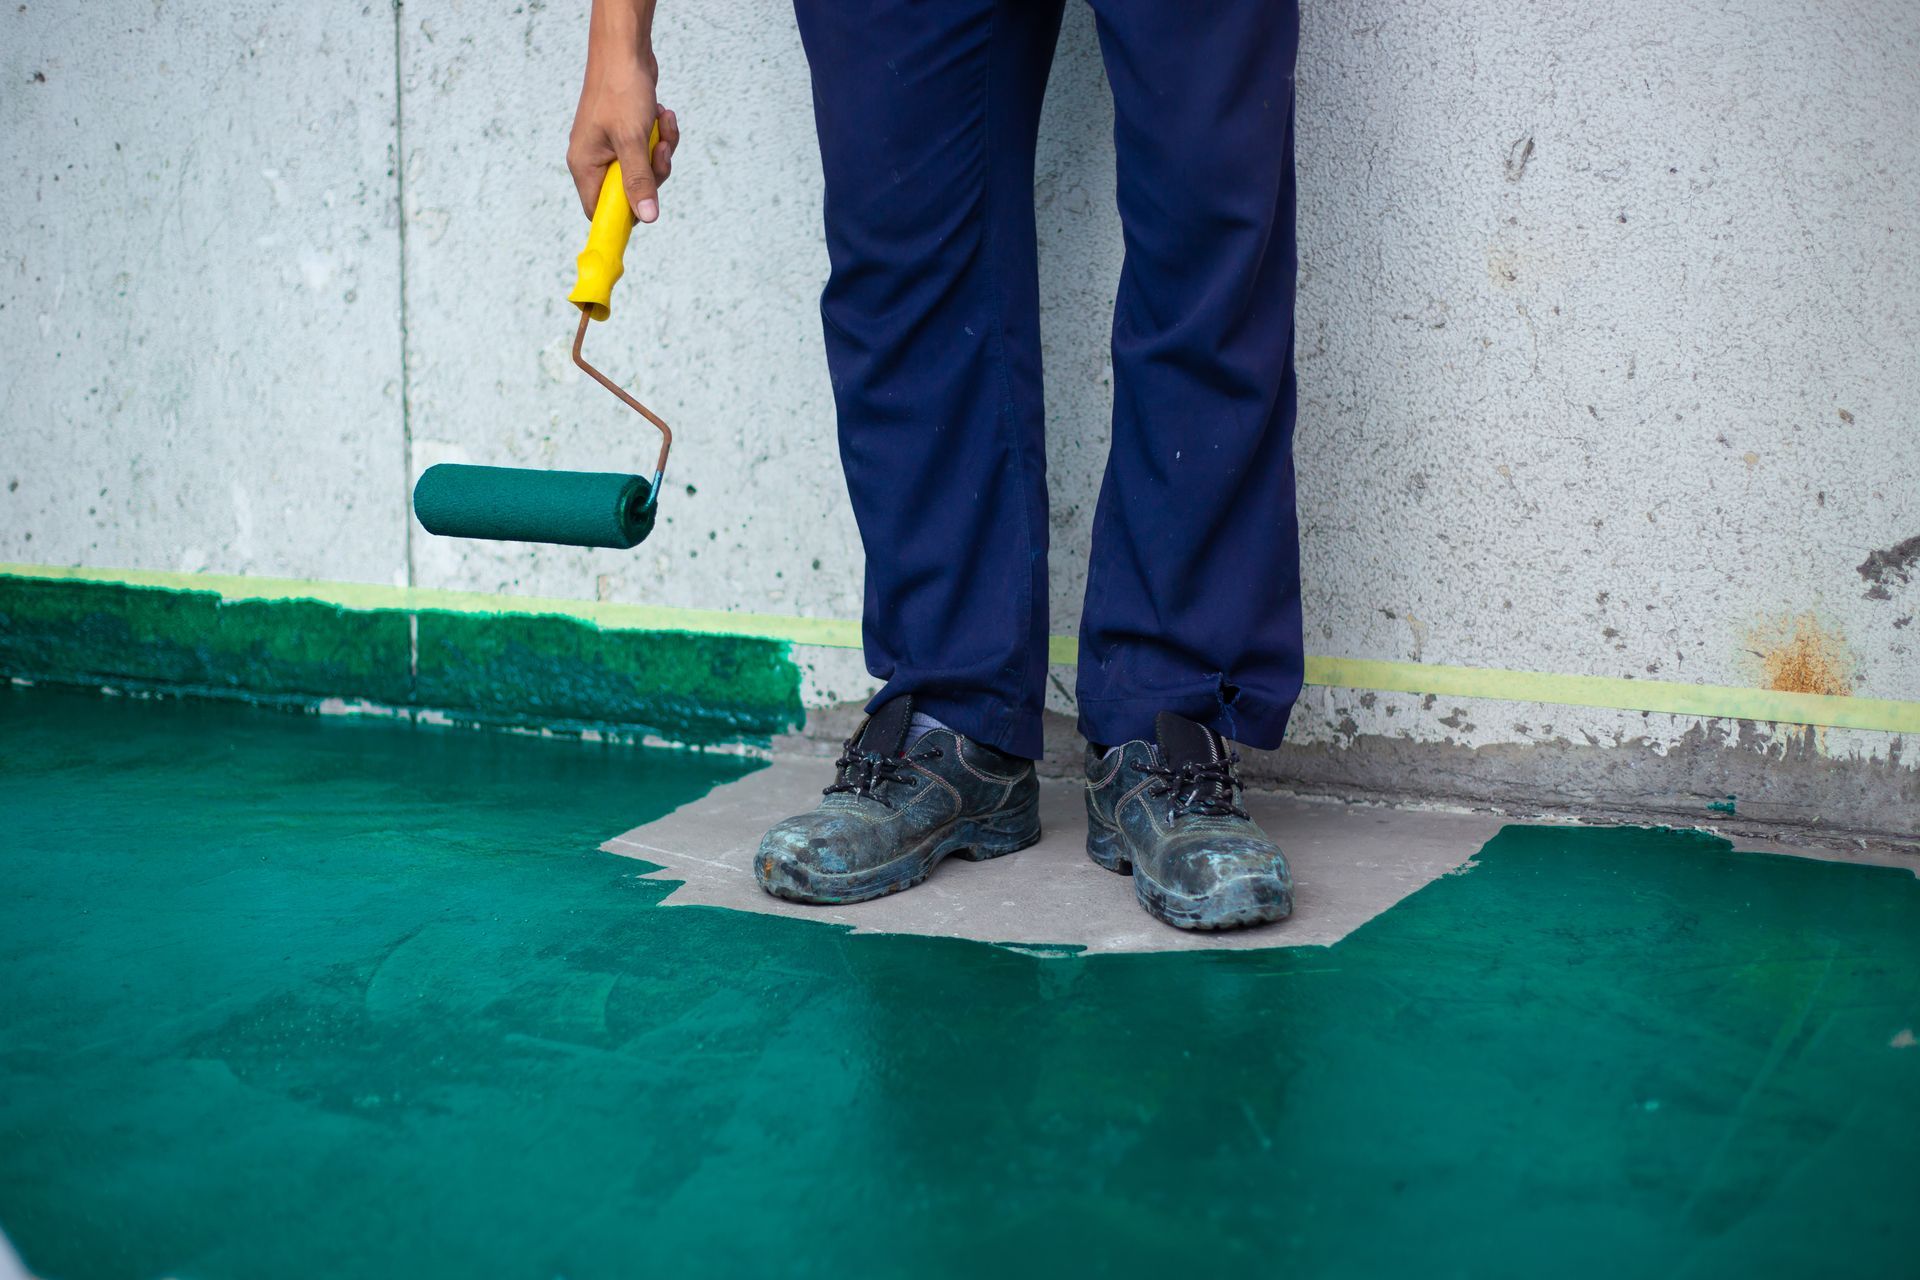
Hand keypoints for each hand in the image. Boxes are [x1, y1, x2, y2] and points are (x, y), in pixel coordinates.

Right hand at [567, 47, 679, 222]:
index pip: (599, 210)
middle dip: (654, 172)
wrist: (625, 50)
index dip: (624, 215)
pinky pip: (649, 149)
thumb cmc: (620, 90)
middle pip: (630, 192)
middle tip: (660, 149)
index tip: (648, 208)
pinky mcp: (627, 134)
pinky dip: (660, 135)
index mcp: (585, 165)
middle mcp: (595, 159)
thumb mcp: (632, 140)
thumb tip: (647, 217)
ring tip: (662, 122)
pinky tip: (662, 114)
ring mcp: (611, 147)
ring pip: (645, 170)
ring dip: (661, 149)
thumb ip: (639, 181)